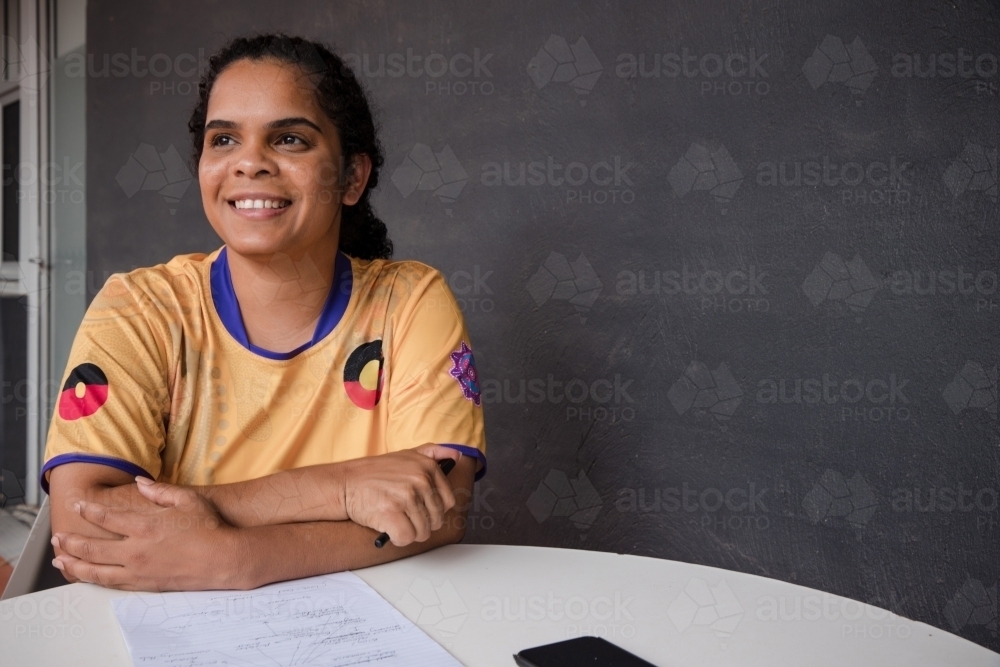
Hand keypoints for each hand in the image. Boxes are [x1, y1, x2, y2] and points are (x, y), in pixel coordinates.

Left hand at [51, 478, 245, 590]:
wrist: (223, 560)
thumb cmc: (209, 528)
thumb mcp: (188, 500)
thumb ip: (161, 491)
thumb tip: (140, 482)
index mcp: (144, 526)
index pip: (106, 517)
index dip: (88, 510)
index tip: (78, 505)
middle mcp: (135, 550)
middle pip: (92, 546)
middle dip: (71, 540)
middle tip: (59, 537)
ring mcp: (138, 570)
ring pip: (95, 569)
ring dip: (74, 563)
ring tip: (60, 559)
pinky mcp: (144, 584)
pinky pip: (111, 583)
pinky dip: (93, 579)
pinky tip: (86, 575)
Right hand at [342, 444, 460, 546]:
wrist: (345, 482)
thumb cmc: (374, 473)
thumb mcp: (406, 454)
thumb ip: (433, 453)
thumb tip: (456, 455)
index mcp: (428, 467)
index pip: (448, 501)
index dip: (433, 510)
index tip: (419, 508)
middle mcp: (420, 480)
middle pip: (436, 520)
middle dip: (420, 523)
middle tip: (403, 515)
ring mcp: (406, 496)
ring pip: (422, 532)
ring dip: (408, 532)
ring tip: (394, 519)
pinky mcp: (392, 513)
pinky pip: (407, 538)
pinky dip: (397, 539)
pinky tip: (389, 528)